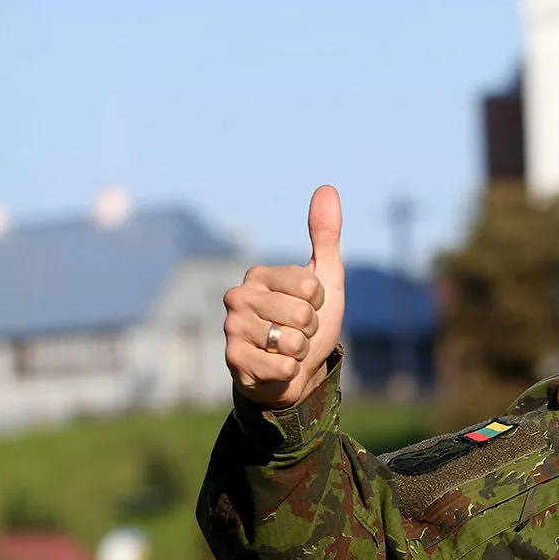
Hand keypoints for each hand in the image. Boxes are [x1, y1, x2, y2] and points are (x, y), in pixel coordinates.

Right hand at [222, 186, 346, 409]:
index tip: (309, 307)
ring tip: (285, 348)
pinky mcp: (233, 361)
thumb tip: (327, 188)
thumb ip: (325, 236)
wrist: (293, 371)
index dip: (319, 302)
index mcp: (259, 275)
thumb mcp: (324, 279)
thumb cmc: (308, 323)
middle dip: (310, 328)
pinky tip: (276, 366)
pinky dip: (290, 370)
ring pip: (292, 340)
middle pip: (302, 313)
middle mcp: (238, 297)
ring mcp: (232, 329)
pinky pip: (282, 366)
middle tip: (297, 332)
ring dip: (300, 350)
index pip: (310, 286)